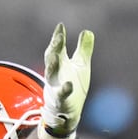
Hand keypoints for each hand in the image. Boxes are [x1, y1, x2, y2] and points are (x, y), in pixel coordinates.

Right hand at [41, 23, 94, 138]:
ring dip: (52, 65)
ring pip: (50, 74)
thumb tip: (87, 31)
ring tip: (57, 56)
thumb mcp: (81, 66)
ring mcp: (55, 86)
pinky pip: (61, 94)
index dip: (58, 37)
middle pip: (51, 57)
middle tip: (59, 37)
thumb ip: (84, 49)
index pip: (57, 47)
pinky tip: (69, 85)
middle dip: (55, 47)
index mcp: (60, 63)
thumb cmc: (73, 85)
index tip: (60, 26)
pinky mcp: (60, 100)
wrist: (66, 112)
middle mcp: (55, 73)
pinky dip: (64, 90)